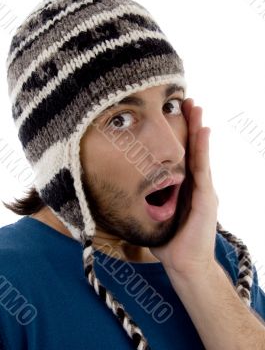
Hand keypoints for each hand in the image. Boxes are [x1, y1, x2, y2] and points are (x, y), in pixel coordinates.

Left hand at [149, 98, 218, 277]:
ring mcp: (204, 190)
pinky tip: (204, 131)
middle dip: (191, 125)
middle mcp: (197, 185)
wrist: (184, 264)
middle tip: (187, 101)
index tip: (175, 114)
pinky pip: (202, 169)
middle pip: (193, 149)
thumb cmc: (169, 241)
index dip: (181, 135)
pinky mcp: (206, 198)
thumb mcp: (155, 215)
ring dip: (198, 130)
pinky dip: (203, 150)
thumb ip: (148, 200)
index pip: (183, 156)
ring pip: (200, 154)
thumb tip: (127, 191)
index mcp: (184, 187)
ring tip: (196, 108)